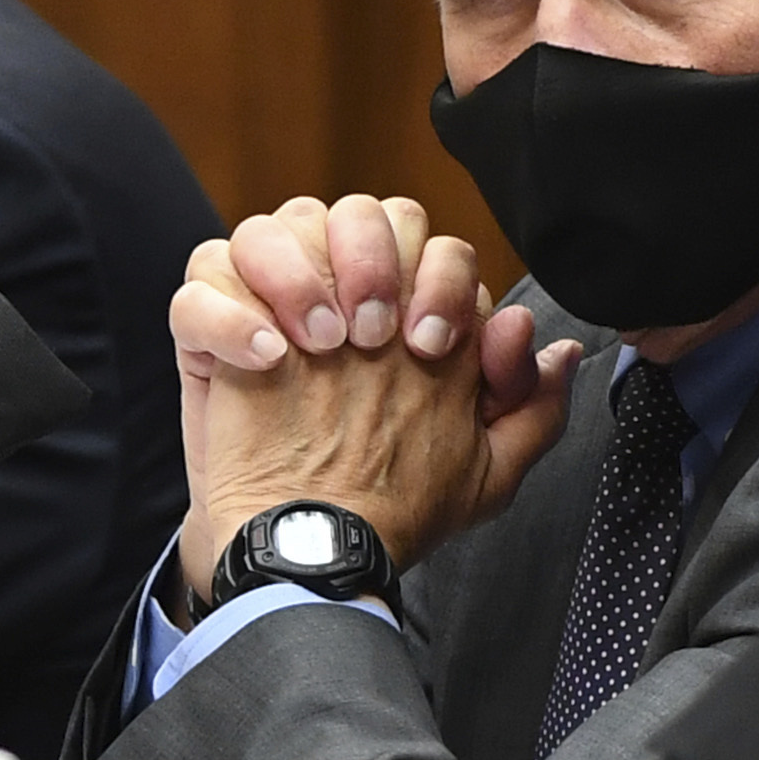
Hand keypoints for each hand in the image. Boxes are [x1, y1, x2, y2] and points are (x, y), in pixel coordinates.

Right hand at [171, 193, 581, 595]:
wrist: (309, 548)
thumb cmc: (397, 503)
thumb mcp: (485, 474)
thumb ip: (531, 410)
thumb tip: (556, 348)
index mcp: (410, 311)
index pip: (436, 246)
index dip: (443, 283)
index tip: (434, 347)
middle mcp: (344, 293)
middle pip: (360, 211)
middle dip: (373, 259)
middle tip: (372, 336)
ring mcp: (273, 305)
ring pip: (275, 226)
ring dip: (300, 273)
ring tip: (319, 346)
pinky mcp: (209, 330)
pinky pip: (202, 277)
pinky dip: (230, 310)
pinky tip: (266, 360)